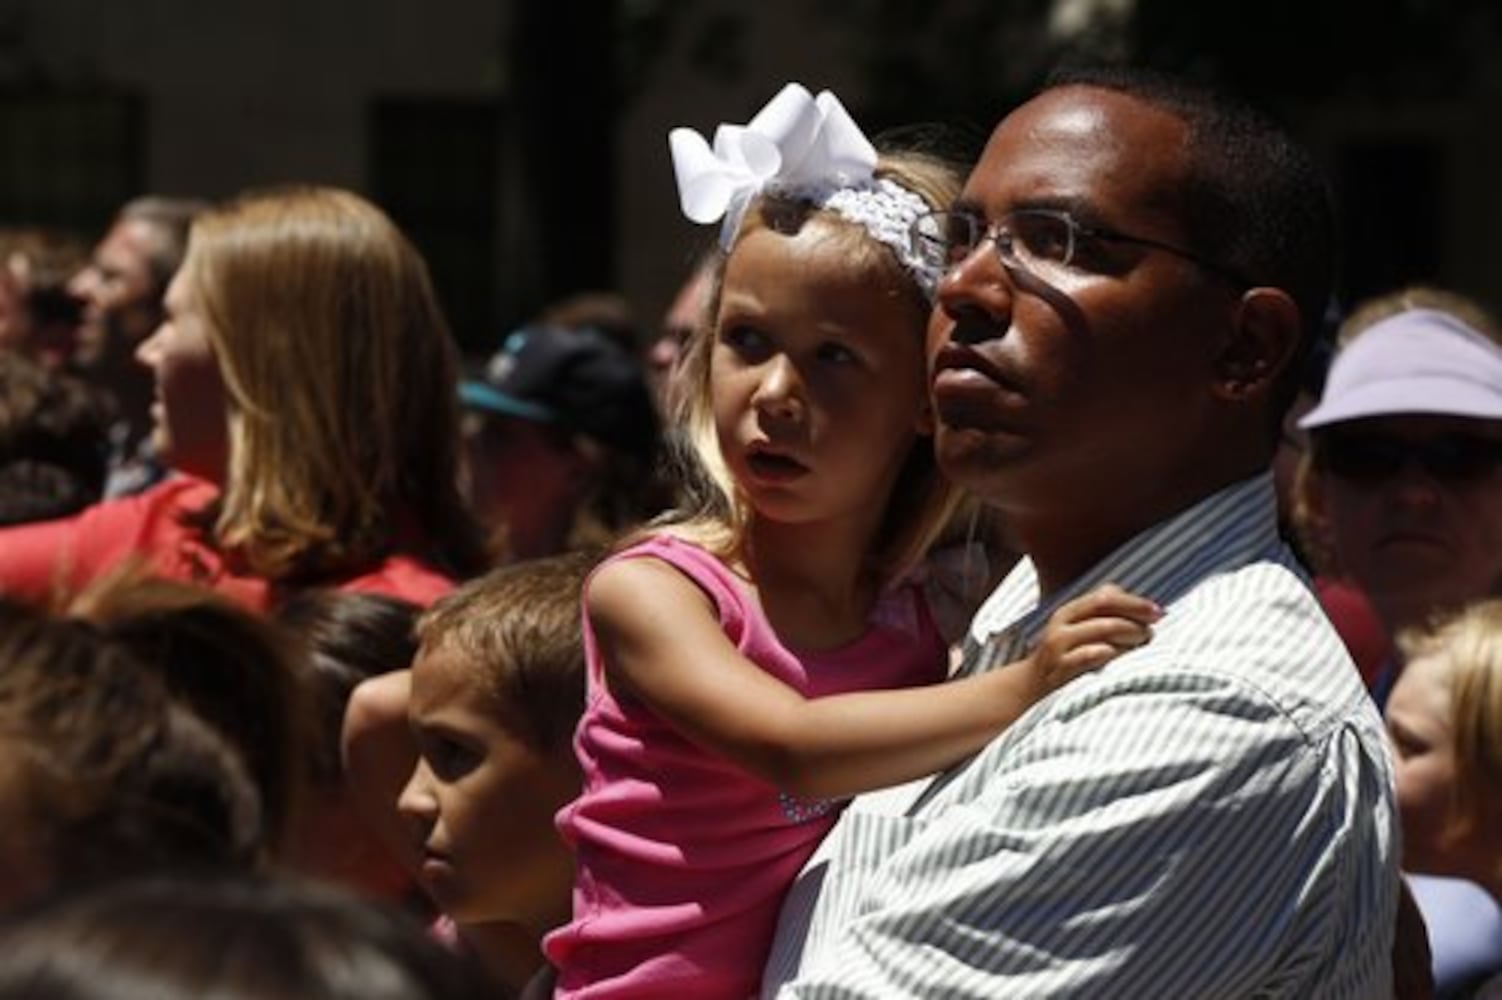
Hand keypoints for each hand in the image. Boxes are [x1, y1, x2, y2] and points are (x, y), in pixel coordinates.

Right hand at [1026, 583, 1161, 691]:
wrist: (1029, 689)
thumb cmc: (1065, 660)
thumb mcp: (1077, 633)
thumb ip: (1104, 616)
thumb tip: (1144, 607)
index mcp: (1069, 612)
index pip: (1105, 596)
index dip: (1134, 601)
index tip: (1158, 612)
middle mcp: (1062, 624)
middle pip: (1104, 605)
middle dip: (1135, 614)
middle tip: (1152, 630)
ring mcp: (1059, 645)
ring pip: (1103, 628)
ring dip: (1130, 635)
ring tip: (1142, 645)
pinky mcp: (1059, 668)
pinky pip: (1091, 655)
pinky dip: (1111, 653)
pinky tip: (1122, 659)